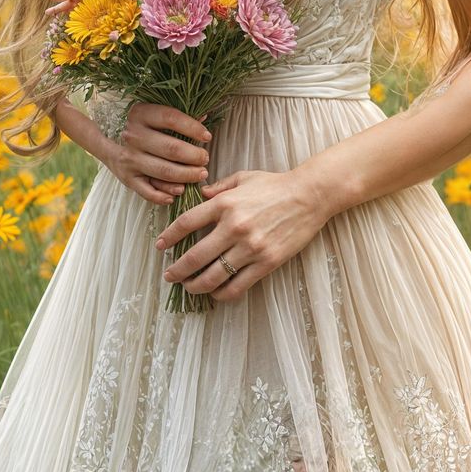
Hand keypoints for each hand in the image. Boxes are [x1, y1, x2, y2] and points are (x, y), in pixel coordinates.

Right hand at [102, 102, 209, 205]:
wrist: (108, 142)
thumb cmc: (141, 128)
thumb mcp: (154, 116)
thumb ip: (178, 117)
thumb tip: (204, 116)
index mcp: (141, 114)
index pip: (171, 118)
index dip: (193, 128)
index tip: (207, 136)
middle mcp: (133, 136)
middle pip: (171, 149)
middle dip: (194, 156)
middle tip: (205, 159)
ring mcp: (129, 159)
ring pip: (164, 171)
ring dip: (186, 175)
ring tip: (200, 174)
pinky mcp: (127, 178)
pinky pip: (148, 192)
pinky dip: (164, 195)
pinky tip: (177, 193)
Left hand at [156, 167, 327, 303]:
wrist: (310, 196)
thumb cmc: (276, 185)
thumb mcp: (243, 178)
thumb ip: (219, 187)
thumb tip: (200, 194)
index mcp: (225, 204)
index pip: (186, 224)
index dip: (168, 237)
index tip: (160, 246)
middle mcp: (234, 227)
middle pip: (194, 257)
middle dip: (177, 270)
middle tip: (169, 276)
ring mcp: (250, 248)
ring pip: (213, 276)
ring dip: (196, 286)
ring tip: (189, 288)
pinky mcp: (266, 262)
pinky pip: (238, 286)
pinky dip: (223, 294)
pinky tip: (216, 294)